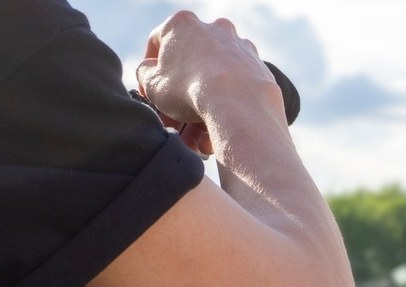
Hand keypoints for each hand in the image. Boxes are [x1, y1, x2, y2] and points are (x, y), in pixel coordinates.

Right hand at [136, 11, 280, 154]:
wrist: (239, 104)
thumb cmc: (189, 90)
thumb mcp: (152, 83)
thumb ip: (145, 72)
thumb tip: (149, 70)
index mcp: (184, 24)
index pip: (158, 44)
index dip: (150, 73)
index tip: (150, 94)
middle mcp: (216, 30)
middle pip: (190, 68)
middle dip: (180, 99)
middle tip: (174, 123)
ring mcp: (241, 49)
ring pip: (214, 84)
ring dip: (202, 113)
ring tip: (195, 142)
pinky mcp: (260, 70)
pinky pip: (236, 93)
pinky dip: (225, 113)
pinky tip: (216, 138)